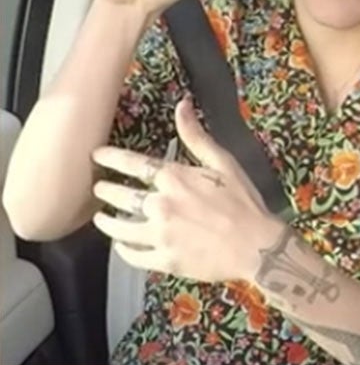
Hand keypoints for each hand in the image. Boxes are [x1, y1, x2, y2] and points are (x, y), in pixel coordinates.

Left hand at [90, 96, 280, 282]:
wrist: (257, 246)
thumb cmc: (245, 202)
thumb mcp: (225, 163)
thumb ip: (197, 136)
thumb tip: (182, 105)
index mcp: (175, 178)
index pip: (132, 163)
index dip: (111, 157)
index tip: (97, 156)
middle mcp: (161, 204)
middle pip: (120, 195)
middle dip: (105, 190)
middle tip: (99, 188)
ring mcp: (159, 234)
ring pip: (119, 227)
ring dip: (106, 221)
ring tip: (102, 218)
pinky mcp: (163, 259)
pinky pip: (132, 255)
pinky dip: (123, 250)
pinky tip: (121, 246)